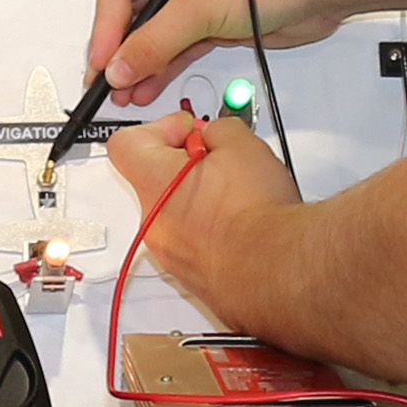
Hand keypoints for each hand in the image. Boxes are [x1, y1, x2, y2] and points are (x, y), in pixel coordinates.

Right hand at [86, 0, 344, 103]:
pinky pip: (179, 45)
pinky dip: (164, 66)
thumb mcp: (201, 5)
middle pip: (133, 9)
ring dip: (141, 63)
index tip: (102, 61)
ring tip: (124, 94)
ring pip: (156, 32)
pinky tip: (148, 87)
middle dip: (120, 48)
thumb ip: (155, 41)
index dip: (106, 25)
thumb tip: (119, 67)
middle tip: (106, 82)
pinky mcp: (216, 19)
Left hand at [104, 107, 306, 334]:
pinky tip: (243, 224)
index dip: (159, 130)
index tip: (188, 131)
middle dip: (186, 167)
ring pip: (176, 216)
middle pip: (155, 181)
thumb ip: (217, 131)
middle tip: (220, 162)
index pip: (126, 144)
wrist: (279, 270)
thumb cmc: (257, 214)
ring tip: (240, 195)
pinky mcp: (193, 277)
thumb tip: (215, 135)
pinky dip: (212, 232)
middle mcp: (155, 223)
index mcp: (154, 182)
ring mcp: (172, 255)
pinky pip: (194, 244)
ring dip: (200, 201)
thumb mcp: (241, 144)